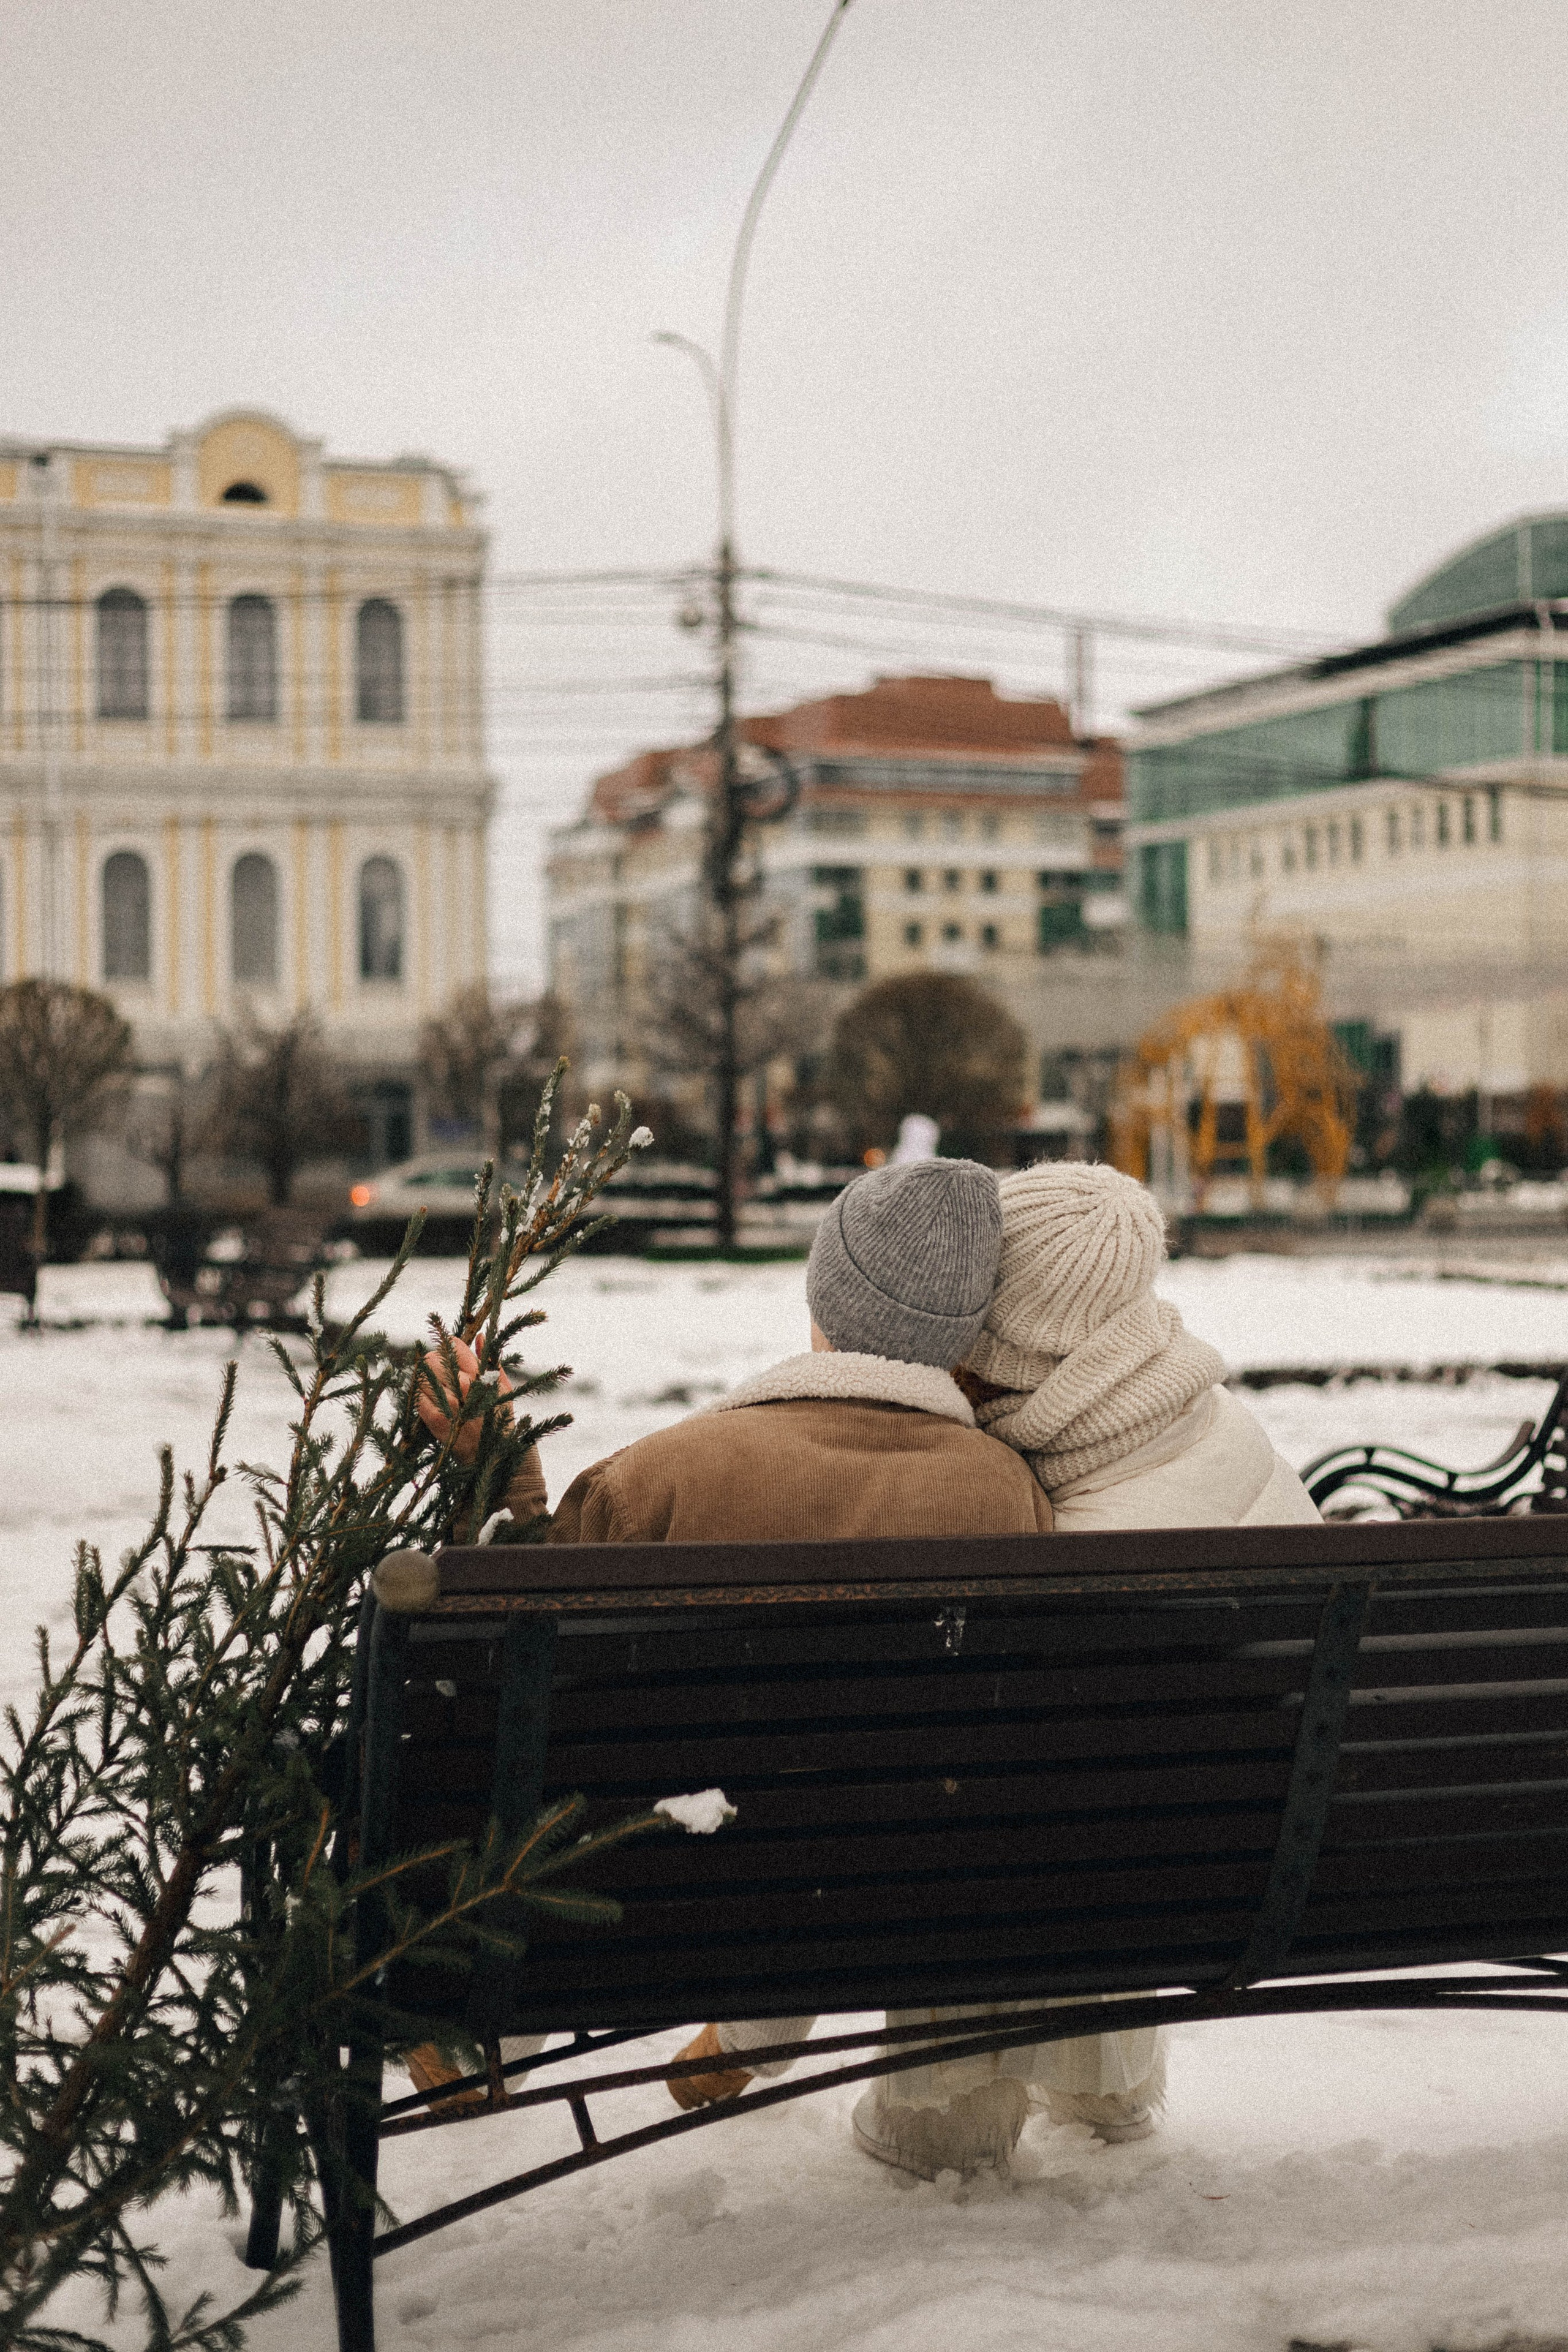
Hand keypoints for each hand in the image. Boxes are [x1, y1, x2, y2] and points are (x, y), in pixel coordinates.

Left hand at [416, 1336, 513, 1463]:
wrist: (494, 1455)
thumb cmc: (498, 1419)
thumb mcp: (502, 1387)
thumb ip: (491, 1360)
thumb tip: (479, 1337)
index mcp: (481, 1374)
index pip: (453, 1345)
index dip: (448, 1349)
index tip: (449, 1359)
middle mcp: (465, 1386)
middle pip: (432, 1358)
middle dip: (434, 1365)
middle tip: (440, 1377)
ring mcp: (449, 1403)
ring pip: (422, 1376)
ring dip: (425, 1382)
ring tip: (436, 1392)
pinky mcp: (436, 1419)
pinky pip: (418, 1398)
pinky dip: (421, 1398)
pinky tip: (431, 1404)